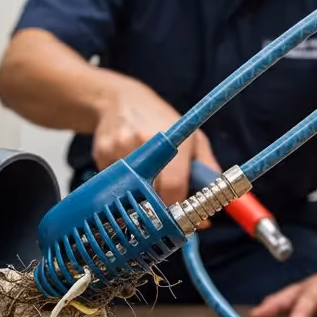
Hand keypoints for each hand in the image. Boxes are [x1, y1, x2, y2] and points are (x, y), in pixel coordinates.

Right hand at [92, 80, 217, 205]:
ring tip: (146, 174)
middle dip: (160, 206)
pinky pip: (115, 185)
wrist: (119, 99)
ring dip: (141, 195)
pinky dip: (124, 184)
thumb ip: (208, 171)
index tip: (182, 216)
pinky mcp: (100, 155)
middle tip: (165, 200)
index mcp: (170, 139)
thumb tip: (215, 208)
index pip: (173, 187)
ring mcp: (118, 148)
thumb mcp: (193, 137)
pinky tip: (128, 165)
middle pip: (151, 196)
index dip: (178, 208)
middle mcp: (142, 142)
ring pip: (132, 194)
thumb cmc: (162, 120)